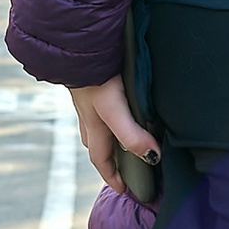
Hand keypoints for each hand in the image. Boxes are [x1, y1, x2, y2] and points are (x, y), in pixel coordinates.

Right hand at [68, 72, 159, 194]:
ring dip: (109, 135)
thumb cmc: (93, 76)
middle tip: (128, 168)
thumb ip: (130, 133)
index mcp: (93, 124)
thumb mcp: (113, 109)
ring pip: (98, 123)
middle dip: (110, 159)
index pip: (101, 159)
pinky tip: (121, 101)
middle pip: (98, 142)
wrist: (77, 38)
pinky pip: (100, 103)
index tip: (124, 190)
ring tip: (127, 138)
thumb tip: (151, 156)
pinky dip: (110, 111)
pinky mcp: (93, 78)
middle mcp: (88, 112)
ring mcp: (89, 95)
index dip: (112, 177)